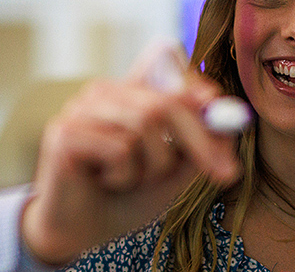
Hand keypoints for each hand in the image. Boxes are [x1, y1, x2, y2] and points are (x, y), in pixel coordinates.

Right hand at [19, 60, 239, 265]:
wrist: (78, 232)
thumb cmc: (124, 197)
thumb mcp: (172, 170)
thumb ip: (198, 143)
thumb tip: (229, 123)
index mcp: (127, 91)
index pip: (166, 63)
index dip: (197, 89)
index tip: (226, 119)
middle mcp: (102, 92)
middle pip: (165, 101)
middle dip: (200, 140)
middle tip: (224, 174)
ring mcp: (80, 108)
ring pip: (145, 125)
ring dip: (154, 166)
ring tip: (132, 180)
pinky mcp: (65, 132)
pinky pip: (119, 149)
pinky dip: (124, 177)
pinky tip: (105, 183)